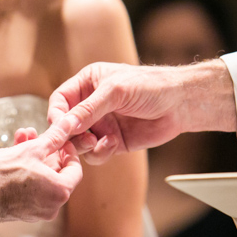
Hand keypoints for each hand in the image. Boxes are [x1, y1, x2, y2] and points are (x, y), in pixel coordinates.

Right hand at [0, 116, 82, 222]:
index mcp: (60, 192)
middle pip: (57, 173)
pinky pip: (32, 187)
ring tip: (22, 137)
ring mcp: (37, 211)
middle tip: (38, 134)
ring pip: (42, 178)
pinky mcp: (22, 211)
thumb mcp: (32, 149)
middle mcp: (52, 206)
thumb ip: (55, 137)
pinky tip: (15, 150)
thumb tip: (69, 123)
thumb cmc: (3, 173)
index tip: (60, 139)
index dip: (69, 150)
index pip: (75, 169)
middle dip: (46, 150)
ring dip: (34, 156)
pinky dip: (27, 171)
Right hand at [47, 60, 236, 164]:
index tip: (59, 127)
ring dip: (84, 146)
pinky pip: (96, 153)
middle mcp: (92, 105)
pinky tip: (112, 145)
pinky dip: (100, 152)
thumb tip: (65, 125)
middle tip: (79, 140)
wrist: (180, 104)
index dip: (56, 114)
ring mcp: (102, 124)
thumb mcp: (116, 92)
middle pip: (66, 125)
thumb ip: (88, 109)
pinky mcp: (112, 141)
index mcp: (88, 83)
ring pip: (79, 142)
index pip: (60, 100)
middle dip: (69, 135)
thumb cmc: (150, 87)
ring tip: (96, 142)